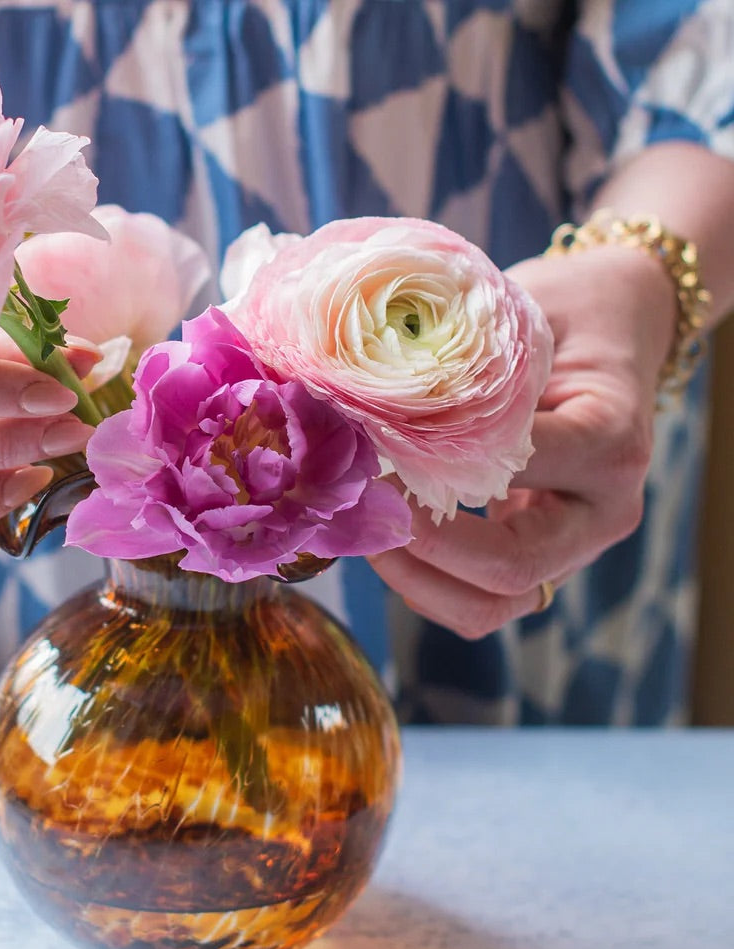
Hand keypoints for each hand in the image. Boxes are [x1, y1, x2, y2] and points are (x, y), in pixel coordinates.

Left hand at [368, 244, 676, 638]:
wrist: (615, 329)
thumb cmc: (568, 312)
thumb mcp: (526, 312)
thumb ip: (468, 362)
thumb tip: (368, 400)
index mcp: (608, 441)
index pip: (514, 472)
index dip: (433, 471)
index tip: (373, 450)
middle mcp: (603, 509)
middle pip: (511, 569)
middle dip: (421, 548)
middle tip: (364, 508)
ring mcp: (576, 545)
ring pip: (495, 606)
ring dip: (417, 581)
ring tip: (365, 534)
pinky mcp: (544, 560)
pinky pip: (482, 602)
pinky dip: (425, 584)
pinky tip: (386, 543)